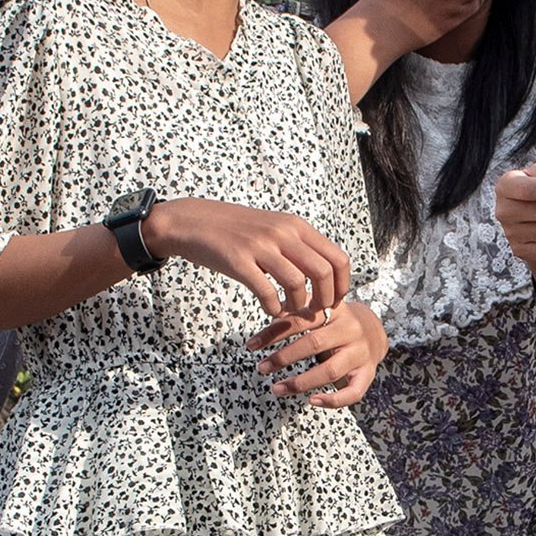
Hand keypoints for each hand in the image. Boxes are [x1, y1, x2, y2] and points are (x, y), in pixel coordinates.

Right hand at [143, 200, 350, 321]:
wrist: (193, 221)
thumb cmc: (234, 229)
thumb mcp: (273, 227)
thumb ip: (297, 245)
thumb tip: (323, 272)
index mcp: (296, 226)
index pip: (337, 257)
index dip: (342, 285)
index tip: (334, 301)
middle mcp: (283, 233)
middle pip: (324, 273)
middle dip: (325, 300)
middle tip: (316, 313)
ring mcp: (261, 246)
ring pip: (298, 283)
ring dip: (299, 307)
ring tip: (292, 314)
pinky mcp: (239, 261)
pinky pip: (267, 291)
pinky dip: (274, 308)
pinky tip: (271, 311)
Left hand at [252, 299, 386, 408]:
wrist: (375, 330)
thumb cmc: (337, 322)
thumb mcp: (320, 309)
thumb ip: (297, 309)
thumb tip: (268, 307)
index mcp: (334, 310)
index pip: (299, 319)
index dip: (273, 333)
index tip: (251, 345)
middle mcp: (350, 330)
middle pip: (314, 344)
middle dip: (283, 358)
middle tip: (261, 368)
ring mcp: (360, 353)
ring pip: (330, 371)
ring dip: (300, 382)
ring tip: (277, 389)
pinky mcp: (368, 373)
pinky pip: (353, 392)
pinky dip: (333, 400)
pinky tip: (311, 401)